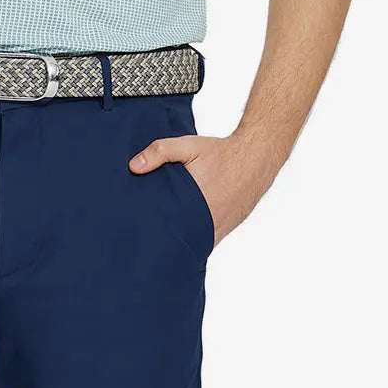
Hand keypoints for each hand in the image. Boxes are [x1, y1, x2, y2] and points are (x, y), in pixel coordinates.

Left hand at [128, 132, 273, 248]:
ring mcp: (217, 230)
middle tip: (143, 234)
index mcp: (194, 205)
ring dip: (178, 238)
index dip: (152, 231)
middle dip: (161, 236)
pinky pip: (204, 239)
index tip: (136, 232)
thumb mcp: (188, 146)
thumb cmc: (219, 153)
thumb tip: (133, 167)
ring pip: (191, 241)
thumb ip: (160, 152)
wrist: (254, 160)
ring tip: (159, 234)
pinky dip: (193, 236)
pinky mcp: (224, 229)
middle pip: (177, 238)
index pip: (167, 228)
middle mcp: (207, 224)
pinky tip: (181, 229)